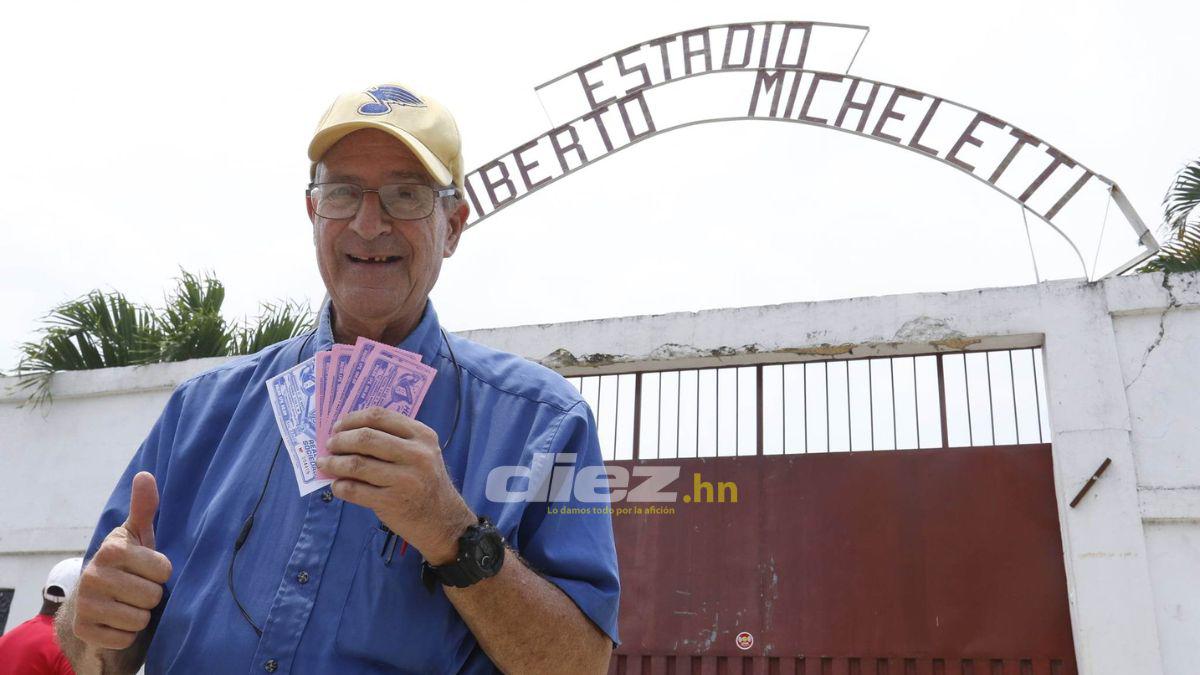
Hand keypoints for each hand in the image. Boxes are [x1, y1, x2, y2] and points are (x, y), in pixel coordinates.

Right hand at [72, 472, 171, 649]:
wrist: (97, 598)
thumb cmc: (127, 562)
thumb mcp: (137, 535)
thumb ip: (144, 507)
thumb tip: (145, 474)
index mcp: (112, 550)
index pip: (164, 570)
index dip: (161, 573)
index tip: (147, 569)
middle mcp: (93, 575)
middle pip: (152, 596)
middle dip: (151, 596)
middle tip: (137, 589)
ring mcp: (85, 604)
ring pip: (140, 619)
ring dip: (140, 616)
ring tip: (128, 603)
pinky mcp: (84, 630)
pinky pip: (124, 638)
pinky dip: (126, 634)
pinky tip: (116, 620)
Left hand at [318, 407, 475, 564]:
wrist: (442, 520)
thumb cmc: (425, 482)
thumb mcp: (421, 453)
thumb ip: (394, 439)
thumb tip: (347, 432)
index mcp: (422, 435)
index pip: (379, 416)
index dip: (352, 419)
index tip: (338, 426)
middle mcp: (416, 454)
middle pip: (365, 438)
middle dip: (340, 440)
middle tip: (330, 445)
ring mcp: (405, 479)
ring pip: (356, 464)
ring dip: (334, 463)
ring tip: (325, 464)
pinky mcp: (392, 502)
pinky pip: (355, 490)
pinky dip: (340, 486)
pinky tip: (337, 485)